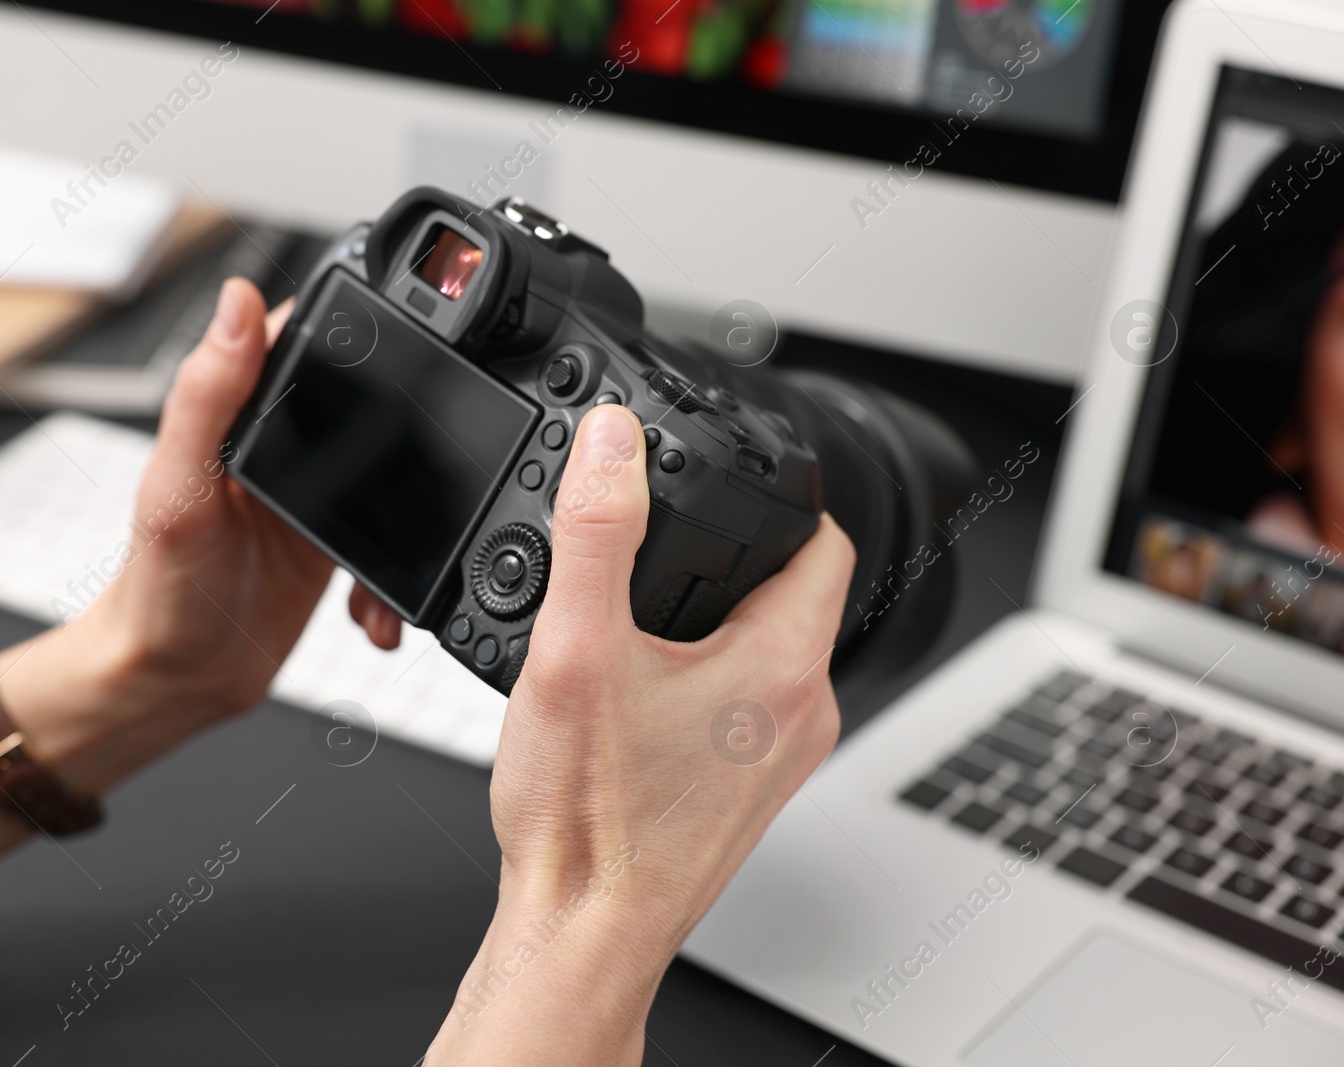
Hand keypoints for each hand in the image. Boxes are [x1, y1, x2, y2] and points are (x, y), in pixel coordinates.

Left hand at [0, 279, 374, 789]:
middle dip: (406, 433)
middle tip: (410, 478)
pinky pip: (389, 539)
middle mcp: (278, 441)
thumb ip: (205, 396)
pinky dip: (392, 581)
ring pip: (391, 471)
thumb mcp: (180, 487)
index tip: (397, 342)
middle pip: (364, 398)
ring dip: (409, 514)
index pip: (298, 333)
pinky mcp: (334, 538)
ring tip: (384, 561)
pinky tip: (373, 610)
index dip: (348, 323)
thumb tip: (238, 301)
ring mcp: (311, 490)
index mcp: (237, 411)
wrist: (178, 682)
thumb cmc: (159, 590)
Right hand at [429, 404, 854, 1064]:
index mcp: (784, 665)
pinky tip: (639, 690)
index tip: (732, 479)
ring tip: (641, 616)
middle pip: (795, 593)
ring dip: (717, 619)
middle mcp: (802, 713)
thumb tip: (613, 443)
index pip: (828, 542)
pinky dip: (707, 674)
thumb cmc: (590, 821)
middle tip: (664, 541)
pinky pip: (747, 702)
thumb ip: (596, 533)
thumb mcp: (574, 651)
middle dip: (734, 557)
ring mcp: (780, 759)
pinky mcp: (749, 790)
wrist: (584, 934)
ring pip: (767, 649)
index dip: (785, 496)